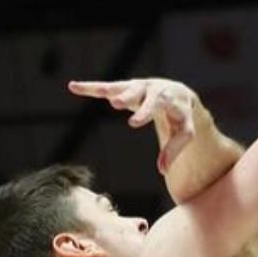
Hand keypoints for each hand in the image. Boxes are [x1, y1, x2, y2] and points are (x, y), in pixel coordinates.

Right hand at [68, 78, 216, 201]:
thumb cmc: (180, 116)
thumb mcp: (184, 132)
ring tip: (95, 93)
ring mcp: (138, 87)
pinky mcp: (125, 87)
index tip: (132, 123)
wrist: (178, 93)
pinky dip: (90, 87)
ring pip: (122, 87)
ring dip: (109, 90)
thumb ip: (173, 149)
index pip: (157, 105)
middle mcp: (152, 89)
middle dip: (128, 97)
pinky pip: (106, 87)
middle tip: (116, 104)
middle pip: (140, 92)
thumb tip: (162, 170)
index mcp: (169, 99)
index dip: (145, 113)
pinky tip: (73, 86)